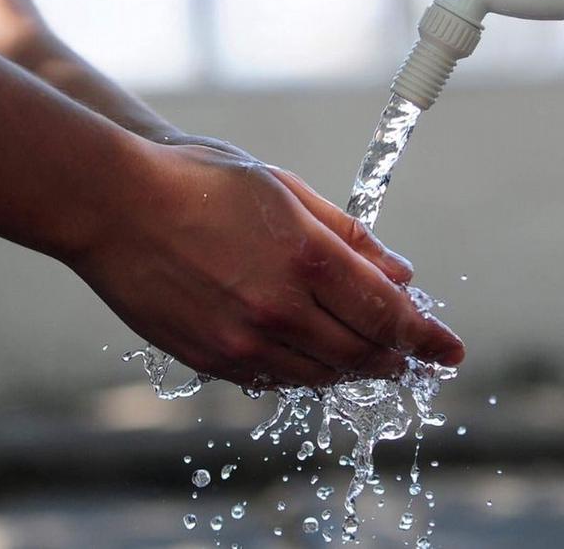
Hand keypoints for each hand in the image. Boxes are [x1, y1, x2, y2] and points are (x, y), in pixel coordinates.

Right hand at [68, 142, 463, 388]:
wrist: (113, 206)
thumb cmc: (202, 182)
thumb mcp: (286, 191)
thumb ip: (350, 236)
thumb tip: (401, 273)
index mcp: (308, 256)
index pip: (388, 313)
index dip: (427, 336)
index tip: (450, 350)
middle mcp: (281, 308)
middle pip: (363, 353)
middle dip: (398, 358)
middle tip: (415, 357)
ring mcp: (244, 341)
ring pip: (322, 374)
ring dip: (354, 368)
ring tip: (370, 357)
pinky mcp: (212, 360)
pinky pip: (276, 380)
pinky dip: (305, 371)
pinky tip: (313, 356)